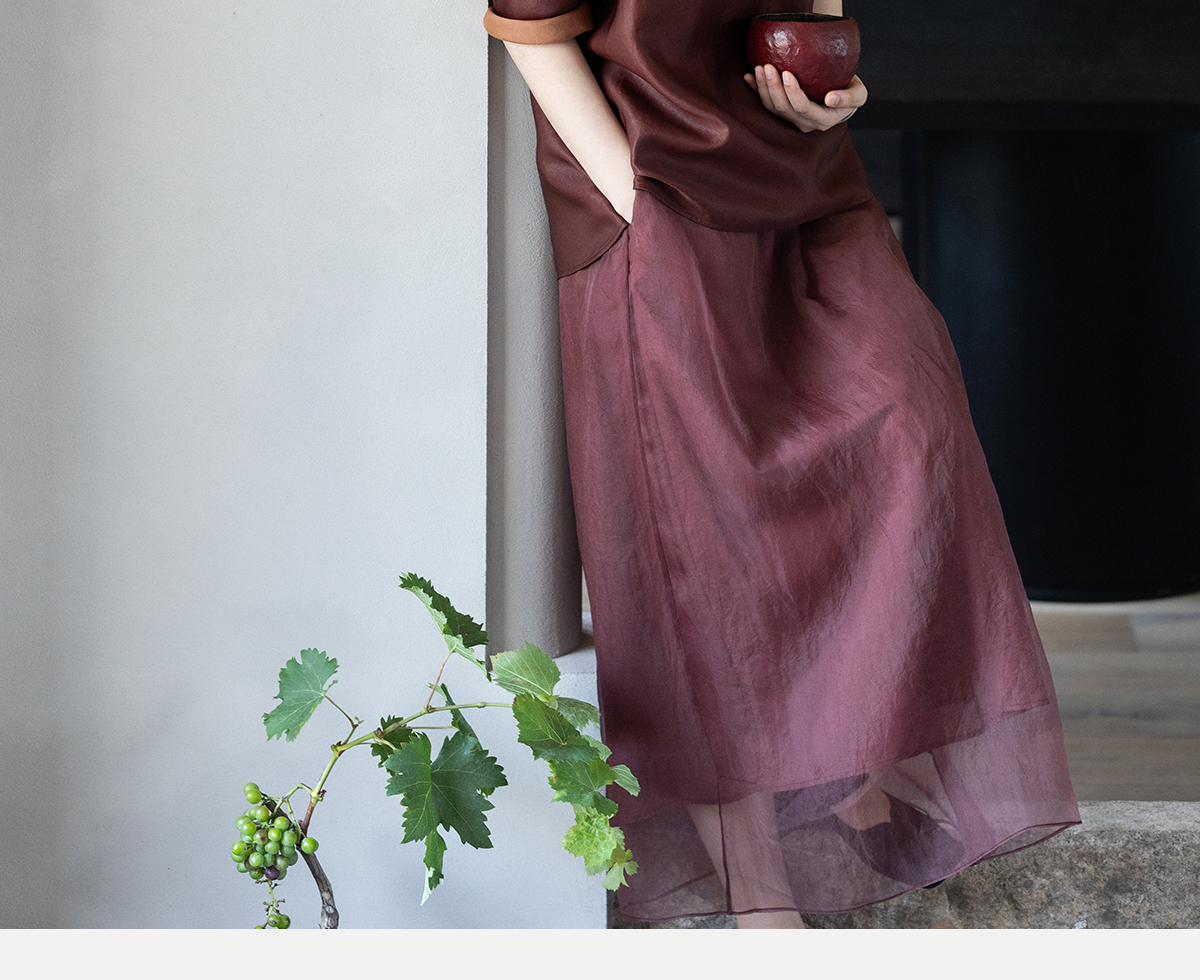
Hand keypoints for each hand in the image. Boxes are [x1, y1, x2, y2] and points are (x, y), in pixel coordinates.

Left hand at [743, 64, 866, 132]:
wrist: (841, 97)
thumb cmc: (851, 92)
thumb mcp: (858, 94)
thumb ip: (848, 98)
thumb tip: (830, 99)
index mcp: (823, 120)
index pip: (803, 108)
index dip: (792, 93)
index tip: (786, 73)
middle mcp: (805, 123)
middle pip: (784, 109)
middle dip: (773, 88)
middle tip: (767, 66)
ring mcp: (793, 120)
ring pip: (773, 108)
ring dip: (763, 89)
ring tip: (759, 68)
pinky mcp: (784, 112)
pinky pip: (767, 104)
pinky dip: (756, 91)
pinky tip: (748, 77)